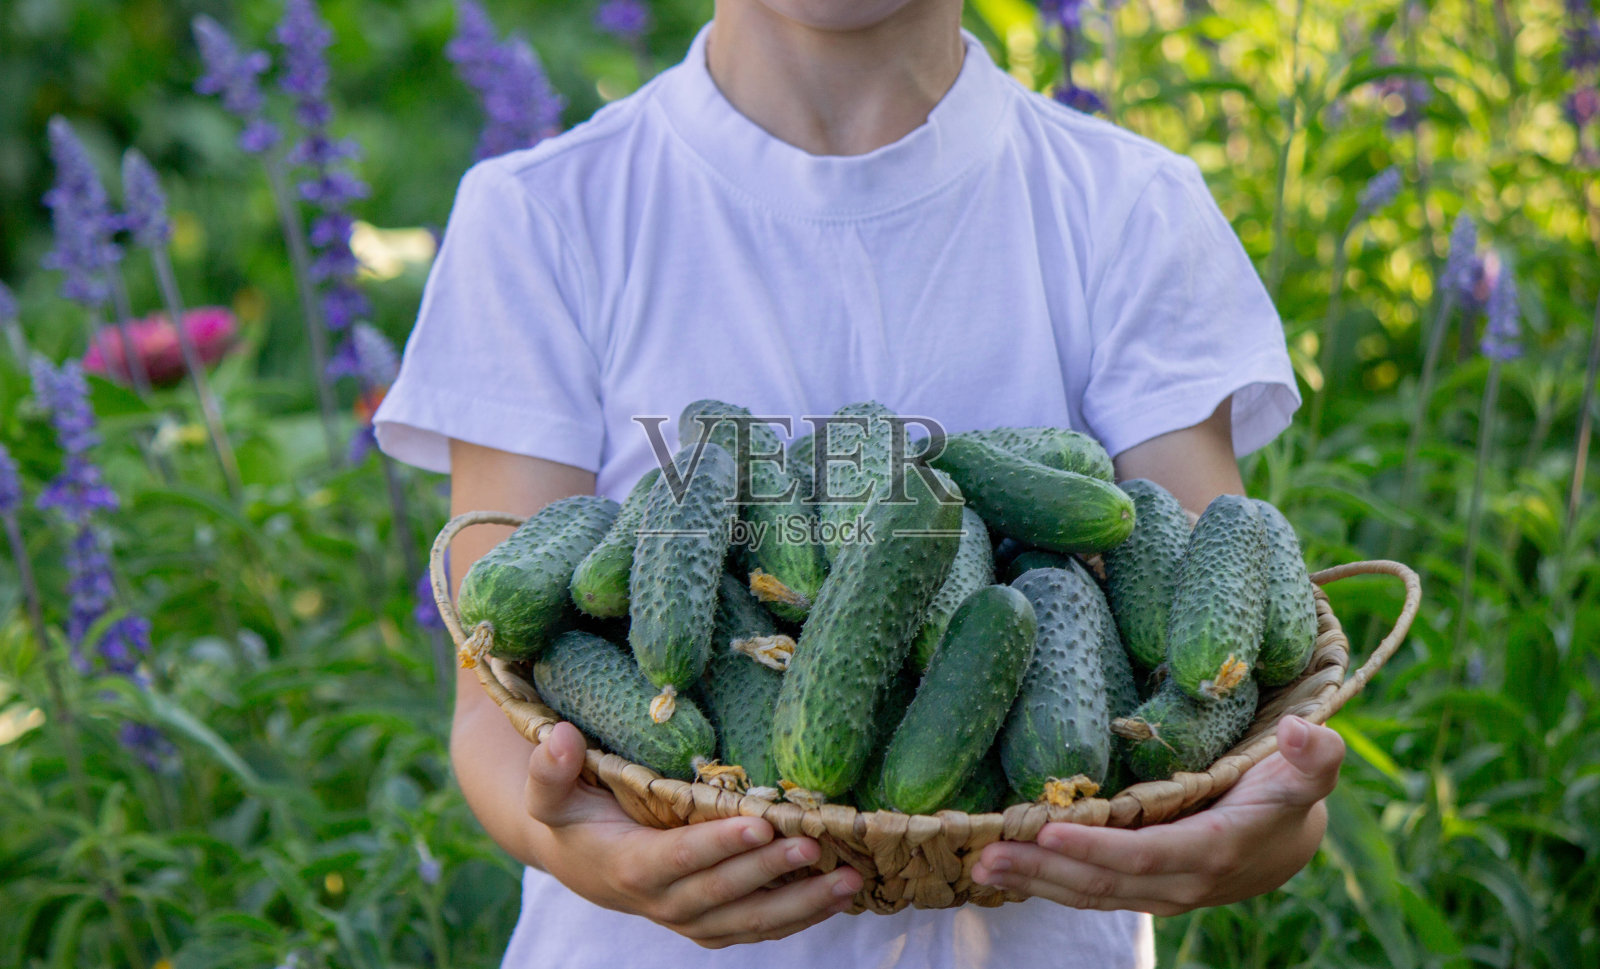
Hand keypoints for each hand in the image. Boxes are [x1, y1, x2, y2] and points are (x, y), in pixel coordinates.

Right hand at [525, 722, 862, 947]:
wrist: (578, 859)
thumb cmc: (570, 813)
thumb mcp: (550, 791)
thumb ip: (550, 768)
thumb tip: (561, 738)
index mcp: (627, 867)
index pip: (677, 860)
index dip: (717, 847)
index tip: (759, 826)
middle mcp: (660, 902)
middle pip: (720, 894)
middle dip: (768, 874)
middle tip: (811, 843)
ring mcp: (689, 918)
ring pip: (747, 922)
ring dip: (799, 905)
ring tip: (847, 881)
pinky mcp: (712, 923)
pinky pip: (757, 928)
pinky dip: (799, 917)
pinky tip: (839, 896)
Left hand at [970, 715, 1344, 914]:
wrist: (1290, 843)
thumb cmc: (1291, 792)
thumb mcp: (1310, 772)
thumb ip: (1315, 755)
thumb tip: (1303, 733)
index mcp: (1213, 850)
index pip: (1146, 855)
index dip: (1099, 849)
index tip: (1049, 833)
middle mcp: (1180, 882)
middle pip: (1103, 883)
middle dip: (1043, 871)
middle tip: (986, 855)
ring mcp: (1156, 892)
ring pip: (1088, 893)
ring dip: (1033, 882)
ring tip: (979, 866)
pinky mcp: (1140, 887)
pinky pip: (1089, 890)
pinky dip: (1046, 882)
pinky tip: (1005, 869)